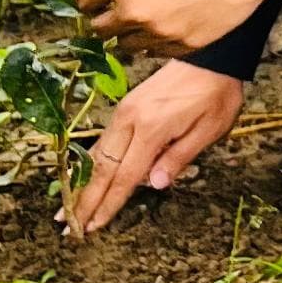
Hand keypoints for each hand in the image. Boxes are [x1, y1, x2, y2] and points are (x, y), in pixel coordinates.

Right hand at [64, 61, 248, 238]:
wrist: (211, 55)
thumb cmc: (215, 95)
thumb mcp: (209, 130)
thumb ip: (179, 158)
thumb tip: (155, 186)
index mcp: (151, 129)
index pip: (124, 177)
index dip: (108, 205)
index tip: (92, 227)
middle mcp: (130, 120)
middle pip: (101, 168)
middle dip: (84, 201)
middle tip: (67, 227)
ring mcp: (124, 112)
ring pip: (97, 154)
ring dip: (81, 183)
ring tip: (65, 209)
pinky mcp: (126, 106)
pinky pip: (103, 141)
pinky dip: (90, 163)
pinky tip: (81, 176)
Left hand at [75, 0, 281, 55]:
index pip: (85, 2)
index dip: (91, 0)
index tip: (97, 1)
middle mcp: (131, 10)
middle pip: (99, 29)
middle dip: (106, 20)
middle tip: (117, 14)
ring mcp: (158, 32)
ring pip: (127, 45)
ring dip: (132, 33)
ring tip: (149, 20)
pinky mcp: (183, 46)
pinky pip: (157, 52)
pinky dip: (158, 42)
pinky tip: (170, 26)